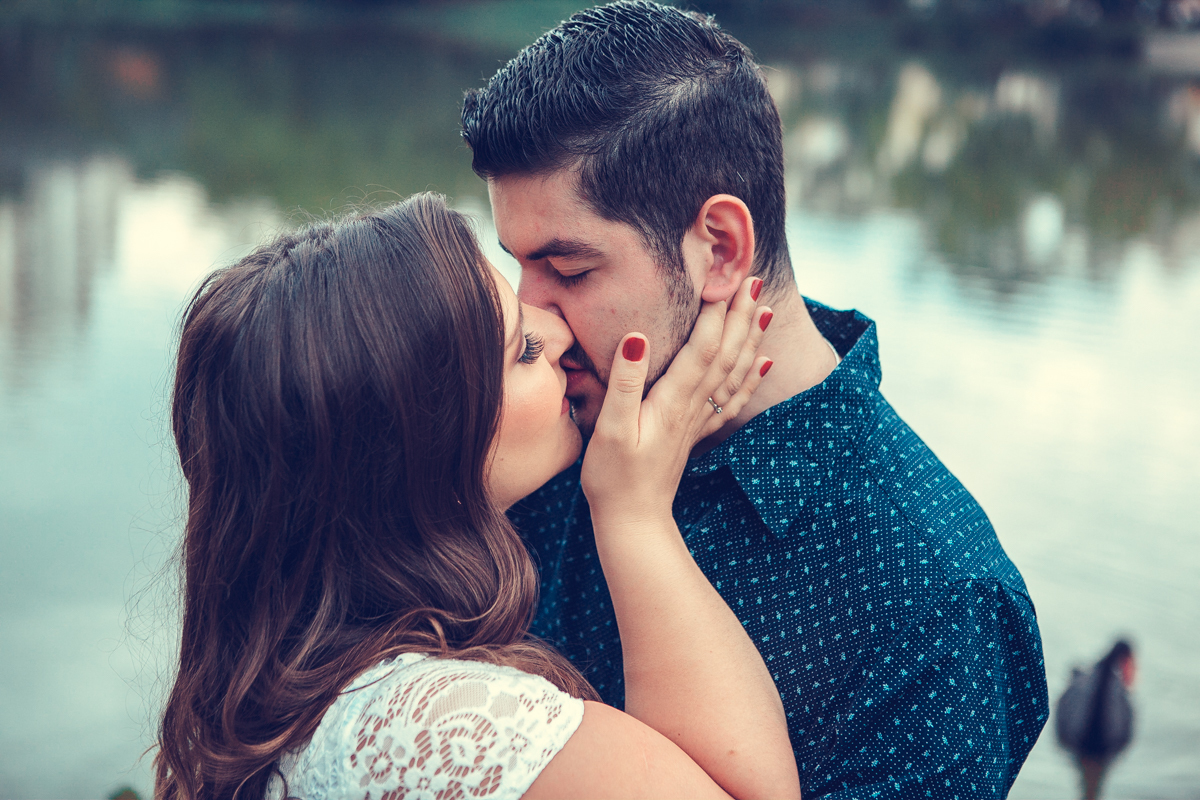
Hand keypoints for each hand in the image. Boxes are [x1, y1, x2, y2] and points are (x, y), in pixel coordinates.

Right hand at [581, 276, 772, 528]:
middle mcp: (692, 407)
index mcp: (672, 401)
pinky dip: (750, 377)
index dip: (715, 311)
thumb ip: (624, 382)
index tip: (725, 278)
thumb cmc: (612, 476)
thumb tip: (637, 336)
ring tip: (764, 307)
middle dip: (739, 314)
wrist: (632, 520)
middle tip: (752, 278)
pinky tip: (763, 361)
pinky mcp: (695, 433)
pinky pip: (731, 399)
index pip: (701, 346)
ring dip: (750, 338)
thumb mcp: (609, 427)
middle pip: (724, 353)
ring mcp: (698, 421)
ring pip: (733, 372)